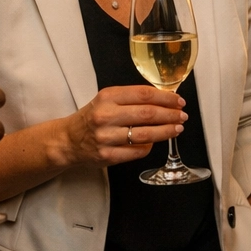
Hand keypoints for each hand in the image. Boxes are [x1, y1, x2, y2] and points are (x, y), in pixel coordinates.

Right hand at [51, 85, 186, 168]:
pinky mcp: (107, 156)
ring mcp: (106, 137)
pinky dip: (150, 146)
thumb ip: (131, 98)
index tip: (178, 100)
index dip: (165, 97)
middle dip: (170, 114)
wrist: (68, 140)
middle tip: (182, 115)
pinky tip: (155, 141)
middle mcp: (106, 116)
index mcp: (107, 97)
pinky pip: (137, 151)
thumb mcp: (107, 100)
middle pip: (147, 114)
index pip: (143, 94)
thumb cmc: (92, 117)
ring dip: (166, 131)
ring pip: (145, 134)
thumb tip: (164, 99)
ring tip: (177, 128)